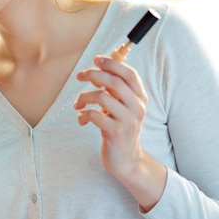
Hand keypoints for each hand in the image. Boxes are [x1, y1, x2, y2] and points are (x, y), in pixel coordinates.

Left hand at [74, 55, 165, 210]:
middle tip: (80, 76)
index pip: (129, 74)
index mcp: (140, 98)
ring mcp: (128, 121)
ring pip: (102, 97)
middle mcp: (137, 107)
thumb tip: (94, 71)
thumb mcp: (120, 106)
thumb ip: (112, 90)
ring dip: (84, 97)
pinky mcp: (116, 133)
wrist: (126, 159)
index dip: (112, 64)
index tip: (96, 59)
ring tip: (78, 104)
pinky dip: (83, 114)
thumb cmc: (120, 128)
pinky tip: (81, 119)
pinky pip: (94, 115)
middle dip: (93, 74)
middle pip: (114, 82)